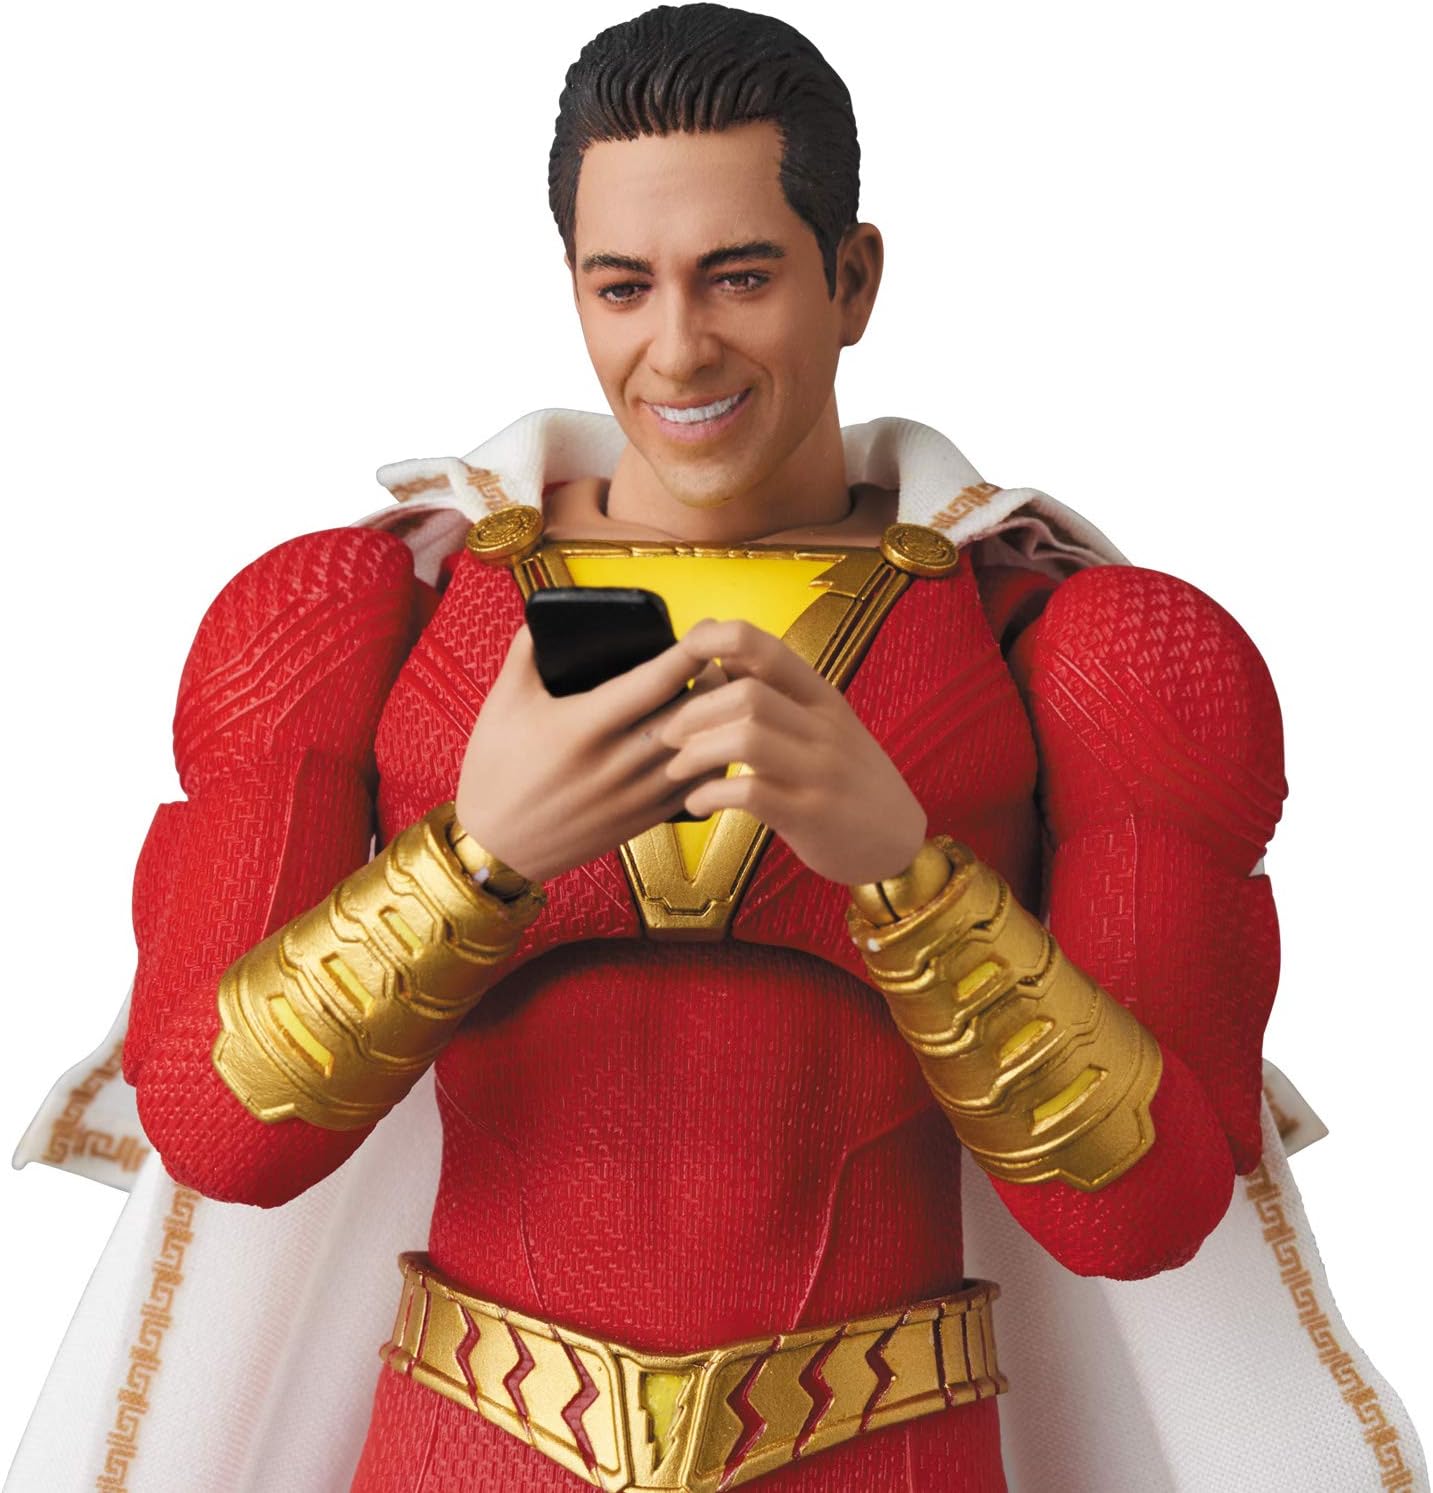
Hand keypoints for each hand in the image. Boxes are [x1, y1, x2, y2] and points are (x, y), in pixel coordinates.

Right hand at [454, 626, 718, 883]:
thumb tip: (544, 618)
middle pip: (691, 714)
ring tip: (717, 696)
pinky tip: (709, 740)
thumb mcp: (501, 706)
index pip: (654, 682)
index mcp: (583, 727)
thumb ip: (525, 655)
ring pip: (701, 752)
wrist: (494, 849)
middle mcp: (616, 762)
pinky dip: (711, 759)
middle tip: (716, 659)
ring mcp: (634, 795)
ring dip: (716, 720)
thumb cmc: (495, 773)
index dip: (689, 652)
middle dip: (712, 680)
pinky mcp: (642, 821)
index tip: (706, 630)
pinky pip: (696, 786)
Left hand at [658, 619, 927, 885]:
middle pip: (747, 695)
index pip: (768, 649)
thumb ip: (775, 695)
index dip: (718, 640)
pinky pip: (750, 793)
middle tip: (668, 734)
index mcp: (823, 698)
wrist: (898, 842)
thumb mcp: (821, 728)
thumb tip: (717, 656)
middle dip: (694, 712)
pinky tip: (697, 803)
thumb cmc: (846, 781)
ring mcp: (819, 772)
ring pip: (746, 740)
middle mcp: (824, 728)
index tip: (685, 652)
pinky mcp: (809, 815)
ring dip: (696, 753)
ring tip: (677, 769)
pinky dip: (710, 795)